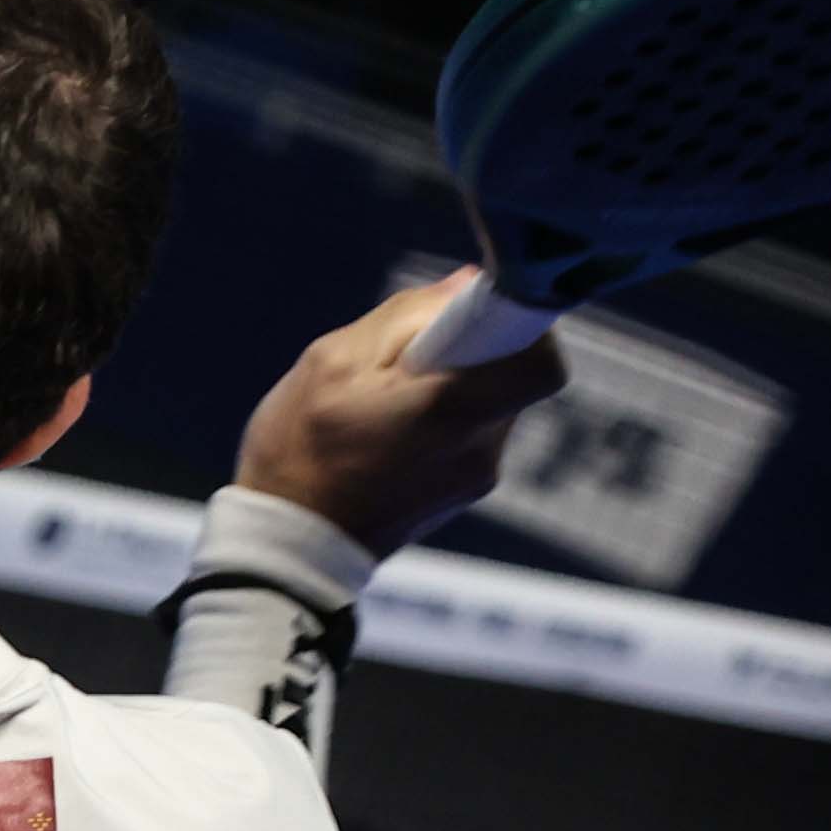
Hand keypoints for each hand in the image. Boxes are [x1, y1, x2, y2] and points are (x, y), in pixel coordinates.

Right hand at [235, 270, 572, 556]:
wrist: (291, 546)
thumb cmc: (300, 450)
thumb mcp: (332, 361)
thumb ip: (405, 317)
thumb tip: (465, 284)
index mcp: (451, 406)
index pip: (538, 354)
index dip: (516, 320)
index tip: (472, 312)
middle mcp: (480, 445)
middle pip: (516, 371)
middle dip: (474, 349)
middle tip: (413, 354)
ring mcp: (479, 475)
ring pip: (493, 400)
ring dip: (456, 385)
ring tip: (388, 399)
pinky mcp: (467, 492)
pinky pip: (474, 433)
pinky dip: (445, 419)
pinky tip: (390, 432)